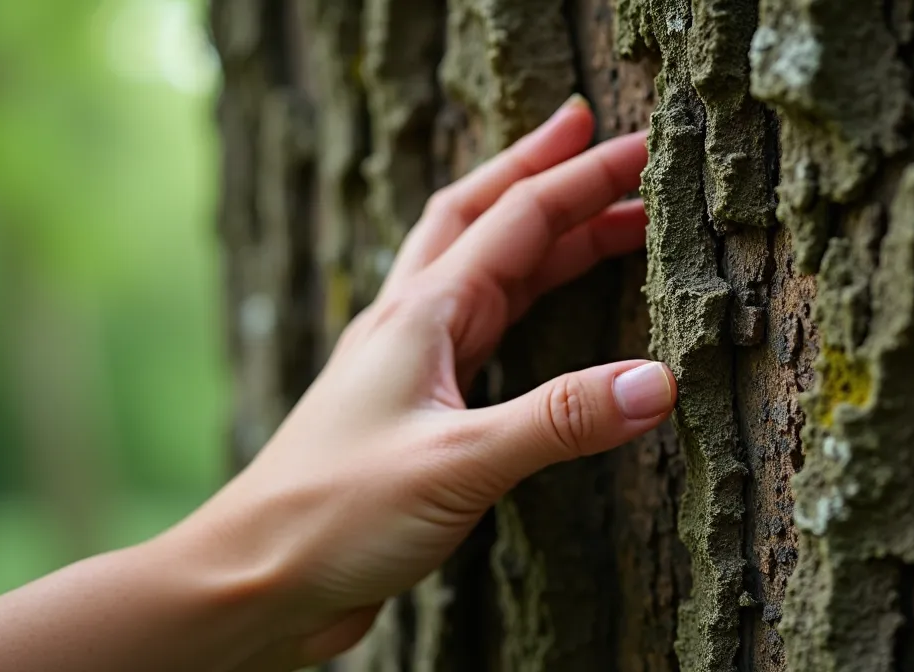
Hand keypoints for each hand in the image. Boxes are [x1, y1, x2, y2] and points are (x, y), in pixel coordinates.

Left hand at [163, 97, 676, 665]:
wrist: (256, 577)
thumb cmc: (333, 515)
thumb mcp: (459, 463)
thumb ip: (560, 419)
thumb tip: (657, 381)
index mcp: (422, 314)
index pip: (518, 218)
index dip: (583, 177)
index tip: (638, 146)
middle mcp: (412, 323)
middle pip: (486, 220)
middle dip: (551, 176)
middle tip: (610, 148)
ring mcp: (407, 363)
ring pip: (482, 271)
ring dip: (541, 238)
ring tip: (601, 222)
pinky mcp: (410, 407)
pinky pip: (475, 327)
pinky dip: (517, 300)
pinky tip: (531, 310)